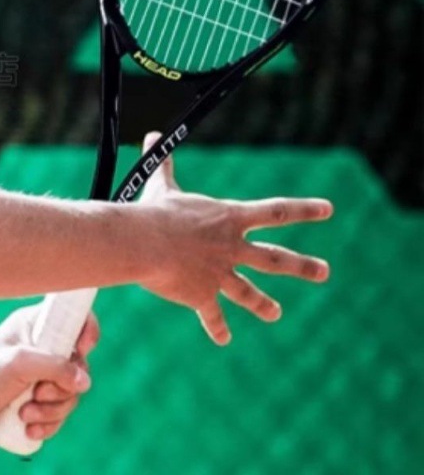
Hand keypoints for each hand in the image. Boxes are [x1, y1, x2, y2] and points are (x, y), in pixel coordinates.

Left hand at [0, 305, 98, 444]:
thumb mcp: (20, 363)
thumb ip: (57, 367)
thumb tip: (84, 382)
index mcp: (36, 327)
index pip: (76, 321)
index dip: (87, 334)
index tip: (80, 349)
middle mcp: (42, 352)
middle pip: (79, 370)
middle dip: (61, 390)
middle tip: (36, 393)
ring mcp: (40, 380)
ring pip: (70, 398)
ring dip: (50, 412)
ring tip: (24, 413)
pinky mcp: (35, 404)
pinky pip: (58, 417)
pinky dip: (46, 426)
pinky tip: (27, 429)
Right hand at [138, 133, 332, 344]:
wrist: (145, 243)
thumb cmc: (153, 211)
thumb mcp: (160, 184)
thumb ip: (163, 163)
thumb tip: (150, 135)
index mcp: (229, 219)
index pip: (275, 211)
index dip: (304, 209)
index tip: (328, 209)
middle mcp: (232, 247)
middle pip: (275, 258)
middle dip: (302, 266)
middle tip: (324, 272)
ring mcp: (220, 273)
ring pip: (249, 292)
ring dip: (264, 304)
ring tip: (276, 314)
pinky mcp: (201, 294)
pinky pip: (212, 314)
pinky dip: (217, 326)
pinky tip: (224, 338)